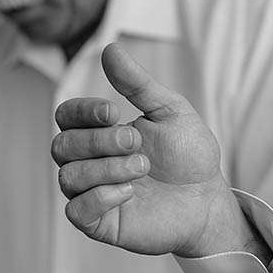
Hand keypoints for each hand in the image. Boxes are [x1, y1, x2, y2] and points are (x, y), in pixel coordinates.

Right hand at [52, 43, 256, 257]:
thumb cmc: (189, 155)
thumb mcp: (170, 112)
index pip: (66, 117)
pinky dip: (99, 198)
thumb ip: (138, 85)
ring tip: (142, 167)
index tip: (113, 112)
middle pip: (62, 146)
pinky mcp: (102, 224)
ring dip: (106, 169)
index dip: (82, 112)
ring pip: (68, 178)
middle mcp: (90, 163)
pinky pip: (77, 212)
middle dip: (99, 142)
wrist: (210, 199)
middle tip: (137, 142)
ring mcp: (93, 194)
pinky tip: (130, 192)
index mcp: (100, 133)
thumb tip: (109, 49)